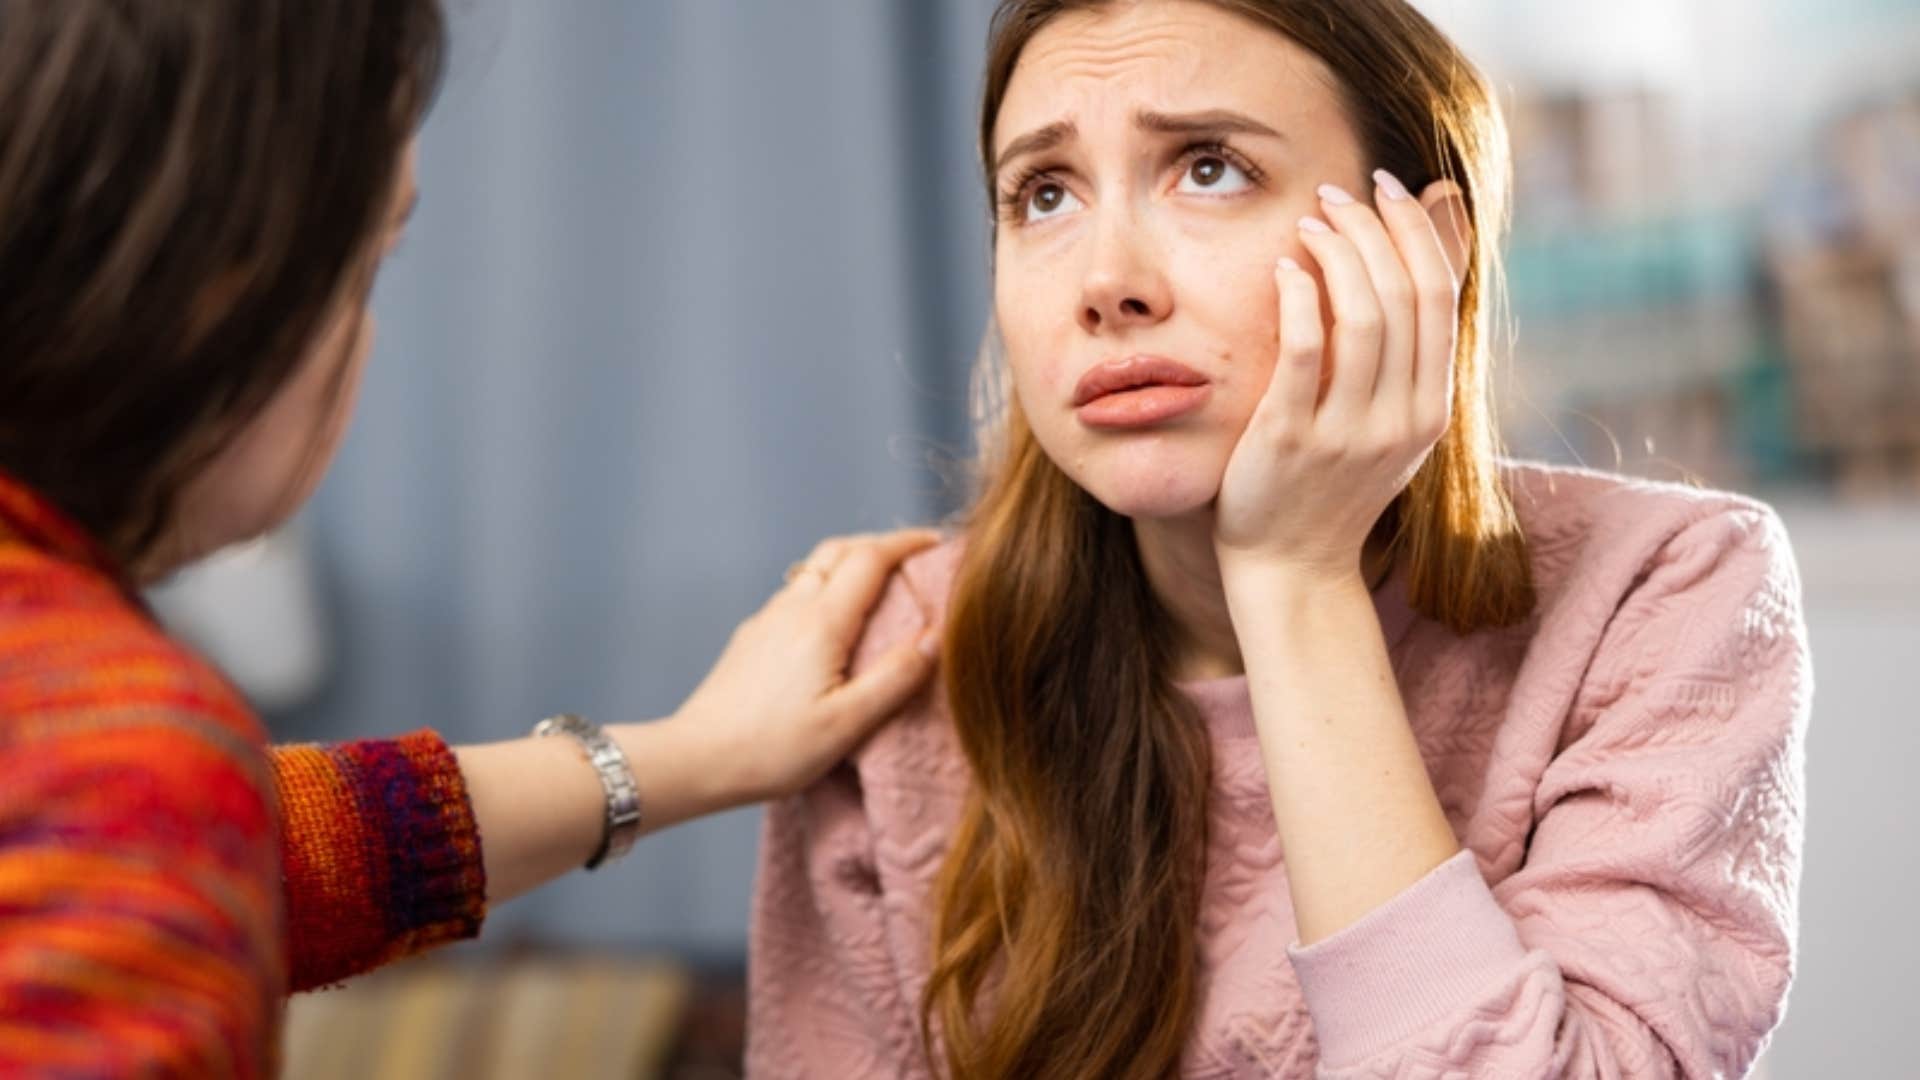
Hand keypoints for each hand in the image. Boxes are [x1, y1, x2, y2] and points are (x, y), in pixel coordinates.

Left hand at [651, 528, 941, 807]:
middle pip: (839, 550)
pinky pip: (796, 595)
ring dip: (851, 564)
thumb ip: (895, 677)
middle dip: (880, 544)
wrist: (696, 760)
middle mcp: (791, 609)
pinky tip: (834, 622)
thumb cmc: (773, 750)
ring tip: (881, 586)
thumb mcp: (847, 723)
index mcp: (821, 623)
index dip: (907, 543)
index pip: (871, 558)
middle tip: (915, 556)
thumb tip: (936, 636)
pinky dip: (826, 589)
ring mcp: (766, 620)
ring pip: (814, 570)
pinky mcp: (751, 638)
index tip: (938, 543)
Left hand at [1213, 170, 1463, 584]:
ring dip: (1336, 253)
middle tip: (1336, 193)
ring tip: (1308, 222)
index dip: (1415, 230)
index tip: (1386, 187)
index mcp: (1431, 409)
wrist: (1293, 568)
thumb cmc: (1331, 487)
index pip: (1439, 295)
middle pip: (1405, 295)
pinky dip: (1298, 298)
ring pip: (1362, 316)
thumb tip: (1426, 257)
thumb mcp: (1389, 422)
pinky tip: (1284, 269)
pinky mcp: (1291, 438)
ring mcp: (1349, 431)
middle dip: (1374, 228)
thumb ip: (1404, 350)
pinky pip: (1303, 352)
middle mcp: (1401, 418)